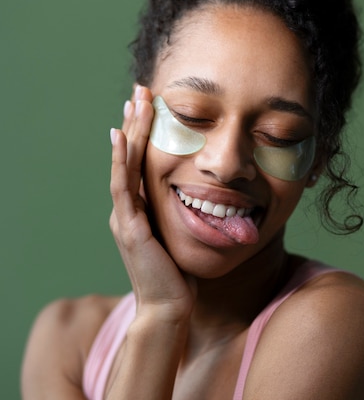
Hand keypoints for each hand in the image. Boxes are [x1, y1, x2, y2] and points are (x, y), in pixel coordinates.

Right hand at [109, 85, 194, 322]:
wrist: (169, 309)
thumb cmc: (179, 277)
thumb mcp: (182, 236)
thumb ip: (183, 215)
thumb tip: (207, 197)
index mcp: (139, 210)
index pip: (139, 163)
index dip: (143, 134)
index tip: (151, 106)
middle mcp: (127, 210)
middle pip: (129, 157)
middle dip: (135, 122)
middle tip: (140, 90)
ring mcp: (125, 217)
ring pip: (124, 165)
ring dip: (129, 131)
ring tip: (134, 102)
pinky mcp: (130, 227)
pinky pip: (123, 187)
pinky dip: (120, 160)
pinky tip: (120, 137)